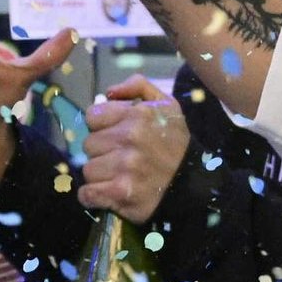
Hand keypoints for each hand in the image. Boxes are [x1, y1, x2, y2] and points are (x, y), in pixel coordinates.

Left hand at [77, 75, 185, 219]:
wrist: (193, 180)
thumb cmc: (175, 141)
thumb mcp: (165, 104)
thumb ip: (138, 86)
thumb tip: (109, 91)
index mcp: (136, 115)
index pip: (92, 116)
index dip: (101, 126)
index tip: (113, 133)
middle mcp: (128, 138)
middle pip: (88, 144)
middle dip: (101, 150)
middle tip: (119, 156)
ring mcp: (123, 167)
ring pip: (88, 169)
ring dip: (99, 174)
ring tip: (118, 174)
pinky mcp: (120, 193)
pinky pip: (88, 193)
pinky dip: (93, 195)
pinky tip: (107, 192)